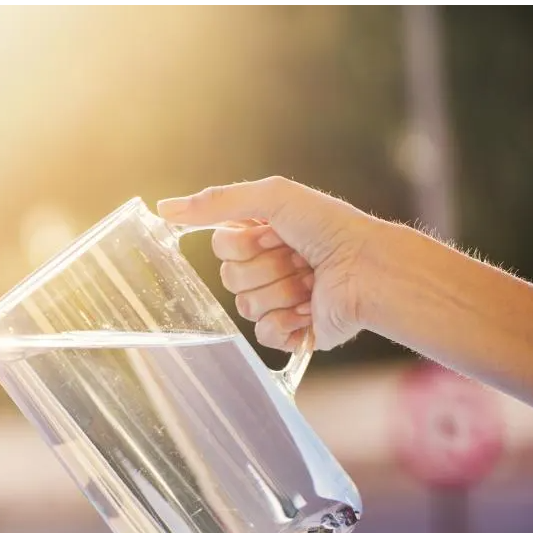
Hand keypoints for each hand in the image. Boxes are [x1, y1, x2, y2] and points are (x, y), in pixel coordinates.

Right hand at [158, 176, 380, 352]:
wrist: (370, 270)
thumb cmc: (330, 227)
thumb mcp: (273, 196)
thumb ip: (217, 201)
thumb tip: (163, 209)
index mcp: (260, 237)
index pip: (220, 246)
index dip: (244, 242)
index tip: (275, 232)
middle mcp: (267, 269)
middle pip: (229, 279)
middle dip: (266, 267)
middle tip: (298, 258)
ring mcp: (278, 302)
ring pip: (245, 307)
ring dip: (281, 292)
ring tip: (311, 282)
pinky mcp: (291, 333)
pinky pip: (263, 335)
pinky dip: (287, 321)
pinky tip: (310, 308)